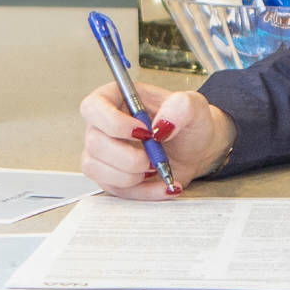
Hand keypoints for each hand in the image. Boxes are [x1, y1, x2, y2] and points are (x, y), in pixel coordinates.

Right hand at [77, 77, 229, 196]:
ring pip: (96, 169)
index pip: (93, 107)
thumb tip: (159, 126)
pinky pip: (114, 189)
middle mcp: (103, 125)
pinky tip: (162, 184)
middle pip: (94, 143)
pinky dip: (142, 191)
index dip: (113, 122)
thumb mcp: (194, 107)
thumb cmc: (189, 123)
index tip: (143, 131)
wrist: (197, 150)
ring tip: (156, 168)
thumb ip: (181, 107)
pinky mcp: (110, 176)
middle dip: (128, 156)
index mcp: (116, 98)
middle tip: (154, 156)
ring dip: (131, 175)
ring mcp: (103, 153)